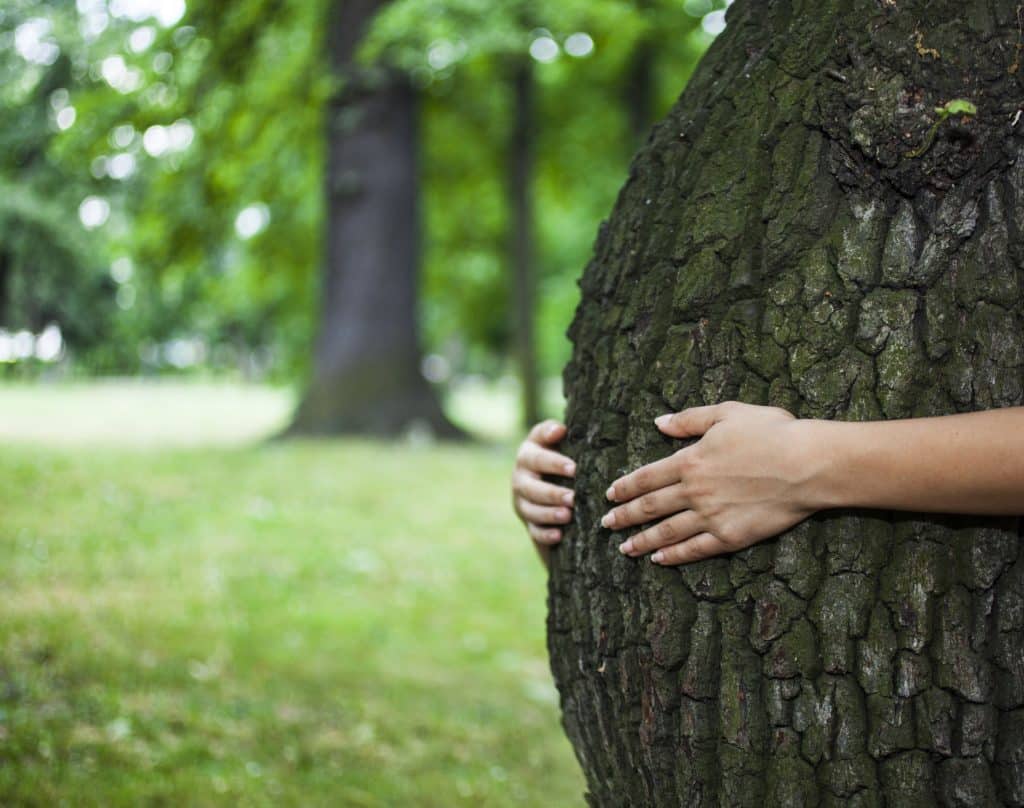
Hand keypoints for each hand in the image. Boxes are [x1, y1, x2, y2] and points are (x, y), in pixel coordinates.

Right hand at [512, 420, 575, 549]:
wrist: (552, 480)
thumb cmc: (560, 454)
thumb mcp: (556, 441)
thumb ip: (553, 432)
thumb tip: (559, 430)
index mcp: (527, 455)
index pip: (535, 458)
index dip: (553, 463)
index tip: (573, 468)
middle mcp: (520, 478)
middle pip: (530, 487)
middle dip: (552, 493)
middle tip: (573, 498)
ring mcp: (521, 501)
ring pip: (531, 510)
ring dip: (549, 514)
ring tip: (568, 516)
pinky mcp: (528, 521)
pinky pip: (533, 530)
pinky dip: (545, 534)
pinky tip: (558, 535)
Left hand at [601, 402, 815, 564]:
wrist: (807, 464)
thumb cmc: (771, 432)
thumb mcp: (726, 413)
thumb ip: (689, 419)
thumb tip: (658, 422)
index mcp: (690, 461)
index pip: (646, 477)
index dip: (625, 487)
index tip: (609, 495)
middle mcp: (694, 491)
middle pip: (649, 507)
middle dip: (624, 516)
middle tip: (605, 524)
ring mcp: (710, 516)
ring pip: (666, 531)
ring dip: (642, 540)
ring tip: (624, 548)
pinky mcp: (730, 537)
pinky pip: (694, 549)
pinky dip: (673, 556)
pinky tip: (659, 560)